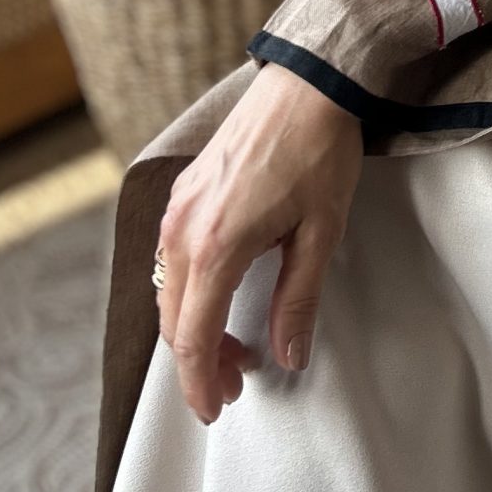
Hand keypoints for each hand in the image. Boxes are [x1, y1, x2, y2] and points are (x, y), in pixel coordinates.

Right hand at [154, 59, 363, 423]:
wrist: (306, 83)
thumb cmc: (319, 151)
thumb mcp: (322, 232)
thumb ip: (299, 300)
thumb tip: (289, 357)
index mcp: (216, 246)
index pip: (193, 338)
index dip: (200, 382)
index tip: (215, 409)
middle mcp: (184, 230)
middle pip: (175, 321)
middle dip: (199, 361)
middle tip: (236, 381)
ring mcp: (177, 209)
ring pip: (170, 291)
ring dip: (193, 326)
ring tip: (233, 345)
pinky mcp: (184, 193)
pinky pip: (172, 259)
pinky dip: (189, 291)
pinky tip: (221, 296)